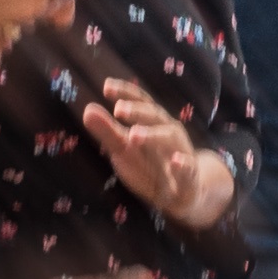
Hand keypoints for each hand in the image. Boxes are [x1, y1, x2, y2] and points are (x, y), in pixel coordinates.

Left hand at [81, 79, 225, 227]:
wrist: (187, 191)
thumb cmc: (152, 165)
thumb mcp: (126, 149)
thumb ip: (108, 131)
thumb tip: (88, 109)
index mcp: (154, 123)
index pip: (141, 102)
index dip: (126, 93)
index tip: (107, 86)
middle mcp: (169, 132)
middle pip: (155, 116)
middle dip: (137, 112)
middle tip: (118, 109)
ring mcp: (181, 152)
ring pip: (170, 138)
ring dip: (153, 135)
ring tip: (133, 135)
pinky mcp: (189, 177)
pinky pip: (188, 169)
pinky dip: (182, 164)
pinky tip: (175, 162)